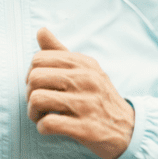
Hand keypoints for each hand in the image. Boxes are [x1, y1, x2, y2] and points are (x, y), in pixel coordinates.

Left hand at [26, 28, 134, 158]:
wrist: (128, 128)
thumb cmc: (99, 97)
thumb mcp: (86, 70)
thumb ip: (60, 51)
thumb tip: (40, 30)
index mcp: (84, 64)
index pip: (40, 59)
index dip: (31, 73)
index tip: (39, 85)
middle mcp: (86, 80)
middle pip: (36, 78)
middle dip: (29, 93)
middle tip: (38, 103)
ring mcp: (87, 104)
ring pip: (38, 99)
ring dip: (32, 112)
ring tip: (41, 115)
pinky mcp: (85, 128)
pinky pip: (48, 123)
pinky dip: (42, 127)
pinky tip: (49, 127)